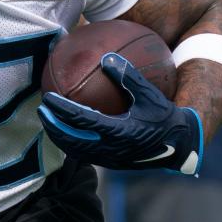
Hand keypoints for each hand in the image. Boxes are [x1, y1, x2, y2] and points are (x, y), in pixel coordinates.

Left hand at [37, 52, 202, 173]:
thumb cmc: (165, 117)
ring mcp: (110, 160)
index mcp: (119, 132)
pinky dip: (72, 143)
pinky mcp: (111, 164)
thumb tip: (107, 57)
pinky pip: (85, 154)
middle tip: (41, 109)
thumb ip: (128, 77)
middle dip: (53, 126)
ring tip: (49, 121)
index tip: (48, 98)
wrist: (180, 146)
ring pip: (76, 151)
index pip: (81, 121)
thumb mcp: (149, 95)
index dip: (62, 110)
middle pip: (71, 140)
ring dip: (60, 136)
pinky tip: (67, 131)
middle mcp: (111, 149)